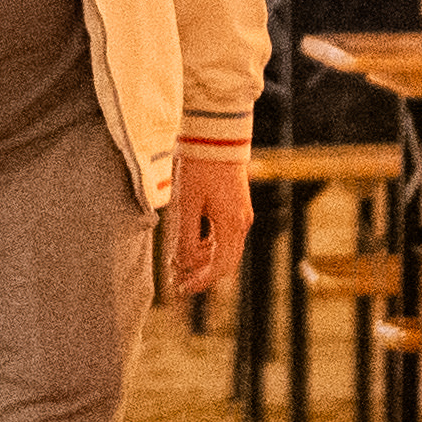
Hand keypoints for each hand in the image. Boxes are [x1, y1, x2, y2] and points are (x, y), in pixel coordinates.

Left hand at [161, 141, 250, 308]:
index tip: (181, 289)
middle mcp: (241, 222)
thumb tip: (182, 264)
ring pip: (226, 249)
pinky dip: (210, 245)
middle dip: (203, 275)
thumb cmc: (198, 165)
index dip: (200, 281)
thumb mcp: (186, 203)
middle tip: (179, 283)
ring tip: (180, 265)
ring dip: (205, 260)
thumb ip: (185, 237)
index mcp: (231, 224)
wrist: (216, 132)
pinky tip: (192, 245)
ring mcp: (241, 214)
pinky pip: (226, 235)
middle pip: (226, 262)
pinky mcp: (236, 205)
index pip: (220, 266)